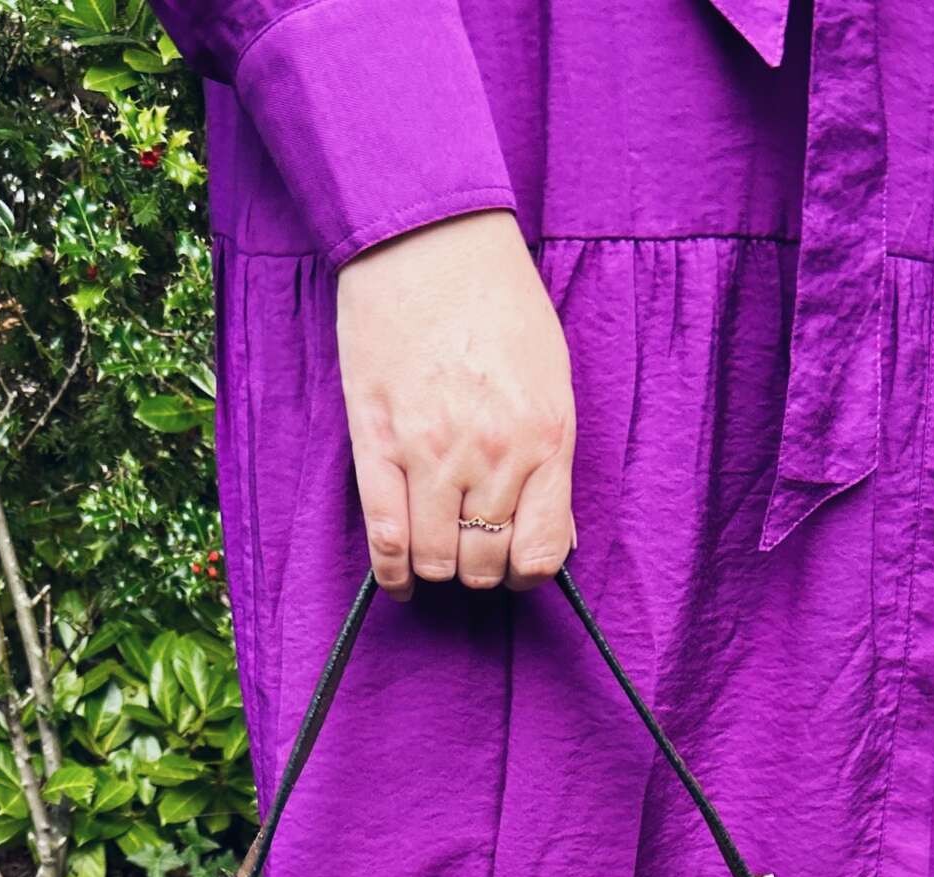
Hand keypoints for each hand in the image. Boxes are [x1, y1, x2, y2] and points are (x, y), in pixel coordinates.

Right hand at [335, 209, 576, 597]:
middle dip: (480, 568)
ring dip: (438, 566)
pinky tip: (399, 578)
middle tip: (472, 547)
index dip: (527, 572)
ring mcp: (432, 454)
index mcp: (545, 441)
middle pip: (485, 564)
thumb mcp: (553, 382)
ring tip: (436, 547)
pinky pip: (385, 538)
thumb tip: (554, 535)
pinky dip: (392, 572)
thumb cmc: (498, 304)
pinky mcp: (379, 443)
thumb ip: (552, 462)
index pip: (541, 554)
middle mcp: (492, 457)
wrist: (428, 241)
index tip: (515, 563)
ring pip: (436, 560)